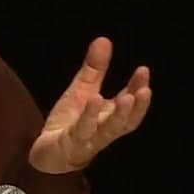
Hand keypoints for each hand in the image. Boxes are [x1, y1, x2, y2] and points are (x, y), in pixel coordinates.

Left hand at [28, 37, 151, 173]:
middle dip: (137, 106)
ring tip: (127, 98)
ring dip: (120, 115)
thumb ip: (94, 69)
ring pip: (109, 130)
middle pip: (125, 121)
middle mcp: (104, 130)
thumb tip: (104, 39)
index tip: (143, 70)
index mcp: (110, 116)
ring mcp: (89, 139)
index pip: (129, 103)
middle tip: (145, 89)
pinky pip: (83, 130)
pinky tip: (94, 100)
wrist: (47, 154)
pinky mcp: (72, 144)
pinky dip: (90, 116)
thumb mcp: (82, 91)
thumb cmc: (70, 123)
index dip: (138, 88)